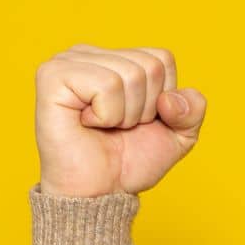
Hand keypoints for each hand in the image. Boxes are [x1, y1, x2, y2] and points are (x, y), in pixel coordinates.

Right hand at [35, 44, 206, 197]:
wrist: (101, 191)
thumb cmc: (129, 161)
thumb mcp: (178, 135)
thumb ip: (192, 109)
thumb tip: (170, 99)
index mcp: (114, 58)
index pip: (163, 58)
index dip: (163, 98)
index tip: (139, 120)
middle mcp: (88, 53)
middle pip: (150, 66)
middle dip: (144, 109)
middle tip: (117, 126)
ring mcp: (67, 61)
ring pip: (130, 75)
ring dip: (125, 115)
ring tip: (102, 126)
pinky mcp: (52, 75)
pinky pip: (107, 85)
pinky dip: (107, 114)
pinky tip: (87, 123)